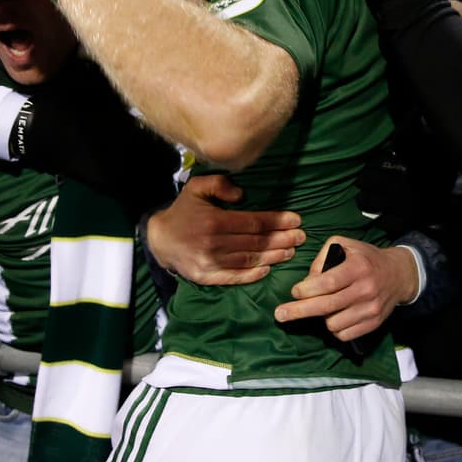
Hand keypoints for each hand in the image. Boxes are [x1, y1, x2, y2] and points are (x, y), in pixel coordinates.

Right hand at [145, 175, 304, 284]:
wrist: (159, 240)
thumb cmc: (183, 211)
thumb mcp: (196, 187)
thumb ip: (219, 184)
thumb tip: (242, 195)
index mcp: (215, 221)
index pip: (254, 223)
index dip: (277, 221)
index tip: (296, 220)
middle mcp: (215, 243)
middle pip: (256, 242)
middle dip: (283, 239)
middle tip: (302, 237)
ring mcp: (211, 263)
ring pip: (250, 260)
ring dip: (274, 256)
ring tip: (291, 252)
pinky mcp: (207, 277)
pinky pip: (234, 277)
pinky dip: (253, 275)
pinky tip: (268, 270)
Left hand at [274, 236, 418, 340]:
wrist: (398, 274)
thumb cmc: (364, 258)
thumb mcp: (344, 244)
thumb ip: (322, 258)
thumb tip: (307, 281)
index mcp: (357, 267)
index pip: (329, 282)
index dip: (308, 289)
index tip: (294, 292)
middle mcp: (366, 289)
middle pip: (327, 306)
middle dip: (299, 311)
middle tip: (279, 315)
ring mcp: (371, 309)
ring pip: (333, 323)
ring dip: (322, 317)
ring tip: (323, 306)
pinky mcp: (374, 324)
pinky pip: (345, 334)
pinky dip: (334, 328)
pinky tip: (335, 316)